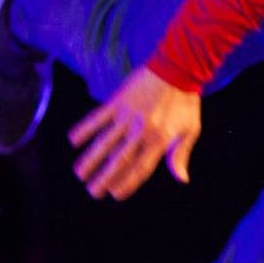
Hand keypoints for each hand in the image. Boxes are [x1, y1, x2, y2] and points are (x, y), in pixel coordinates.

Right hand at [68, 65, 202, 199]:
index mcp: (160, 140)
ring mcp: (127, 116)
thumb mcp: (190, 129)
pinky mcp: (117, 101)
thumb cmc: (186, 101)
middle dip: (105, 178)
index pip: (141, 168)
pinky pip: (98, 117)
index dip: (128, 183)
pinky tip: (73, 140)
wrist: (178, 67)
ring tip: (79, 173)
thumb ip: (181, 154)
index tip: (115, 195)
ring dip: (91, 158)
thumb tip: (182, 179)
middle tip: (93, 192)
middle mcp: (142, 131)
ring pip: (105, 142)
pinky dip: (85, 128)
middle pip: (120, 160)